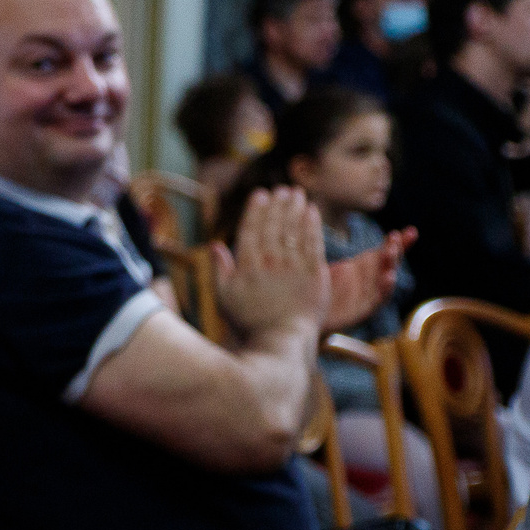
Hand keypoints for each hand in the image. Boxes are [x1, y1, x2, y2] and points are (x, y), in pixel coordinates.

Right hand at [211, 187, 328, 338]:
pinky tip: (313, 211)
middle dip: (278, 204)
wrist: (280, 341)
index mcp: (246, 266)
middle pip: (274, 225)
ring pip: (294, 229)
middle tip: (282, 189)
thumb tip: (215, 245)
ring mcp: (294, 267)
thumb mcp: (223, 299)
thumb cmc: (249, 323)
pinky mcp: (315, 274)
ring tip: (297, 193)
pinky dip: (313, 224)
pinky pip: (314, 242)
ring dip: (296, 208)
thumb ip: (219, 270)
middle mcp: (269, 262)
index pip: (251, 229)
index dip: (256, 209)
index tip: (260, 194)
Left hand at [322, 227, 412, 329]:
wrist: (303, 319)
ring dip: (390, 267)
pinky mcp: (361, 312)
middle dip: (393, 250)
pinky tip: (389, 278)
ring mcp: (366, 296)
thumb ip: (322, 244)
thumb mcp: (319, 263)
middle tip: (394, 238)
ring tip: (391, 253)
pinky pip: (377, 301)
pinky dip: (385, 290)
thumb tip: (312, 219)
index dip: (398, 242)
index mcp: (362, 268)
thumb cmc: (314, 289)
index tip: (410, 231)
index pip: (384, 252)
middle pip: (387, 264)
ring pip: (385, 281)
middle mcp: (368, 281)